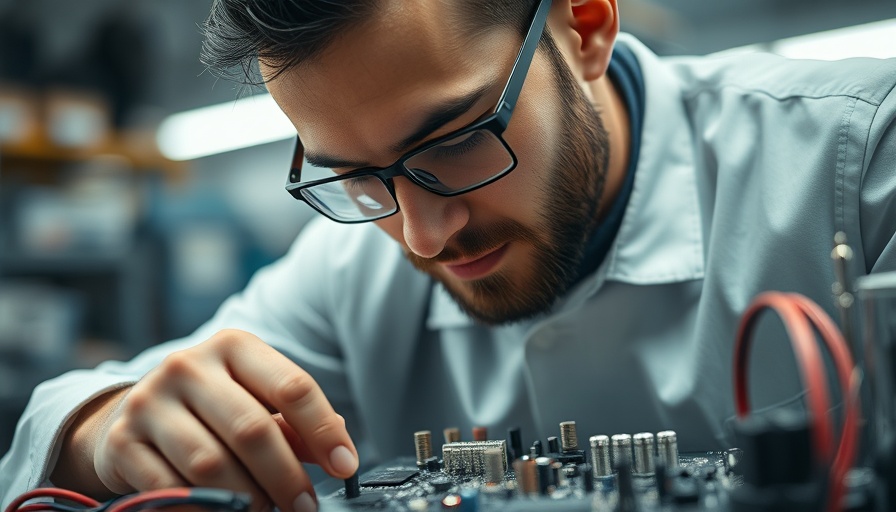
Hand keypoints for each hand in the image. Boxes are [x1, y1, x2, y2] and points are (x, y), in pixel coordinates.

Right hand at [52, 329, 356, 511]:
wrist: (132, 414)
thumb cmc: (213, 408)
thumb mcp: (255, 399)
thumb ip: (295, 425)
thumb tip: (339, 455)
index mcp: (234, 347)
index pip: (292, 387)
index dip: (325, 430)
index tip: (345, 466)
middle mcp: (189, 366)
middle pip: (253, 429)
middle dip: (286, 477)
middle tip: (304, 506)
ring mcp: (150, 401)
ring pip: (211, 464)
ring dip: (246, 497)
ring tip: (262, 509)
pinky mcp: (123, 441)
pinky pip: (171, 487)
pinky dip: (203, 508)